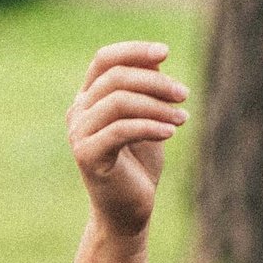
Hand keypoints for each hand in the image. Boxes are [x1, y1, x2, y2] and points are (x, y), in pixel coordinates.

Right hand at [69, 41, 188, 238]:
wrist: (128, 211)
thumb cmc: (139, 164)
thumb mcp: (149, 119)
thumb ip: (147, 90)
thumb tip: (156, 59)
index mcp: (89, 98)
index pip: (105, 59)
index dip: (134, 50)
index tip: (166, 53)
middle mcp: (78, 112)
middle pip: (116, 77)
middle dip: (156, 82)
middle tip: (184, 95)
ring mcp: (79, 134)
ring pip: (119, 101)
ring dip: (157, 106)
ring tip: (182, 118)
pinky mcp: (87, 155)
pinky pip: (121, 129)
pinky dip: (150, 127)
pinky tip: (170, 133)